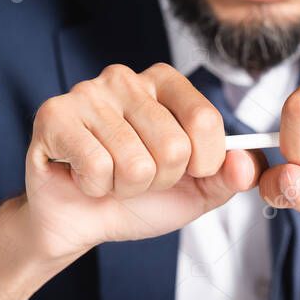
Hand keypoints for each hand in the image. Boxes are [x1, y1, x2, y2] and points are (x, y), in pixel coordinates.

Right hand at [0, 63, 261, 299]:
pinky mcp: (54, 116)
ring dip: (125, 188)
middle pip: (173, 146)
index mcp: (165, 83)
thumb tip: (246, 162)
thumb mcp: (197, 190)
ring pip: (134, 162)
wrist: (80, 220)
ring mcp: (87, 93)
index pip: (206, 120)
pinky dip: (94, 187)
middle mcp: (126, 78)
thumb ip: (230, 176)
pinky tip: (83, 177)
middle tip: (137, 177)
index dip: (202, 163)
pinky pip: (96, 166)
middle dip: (159, 180)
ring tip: (109, 178)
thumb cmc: (137, 197)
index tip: (184, 171)